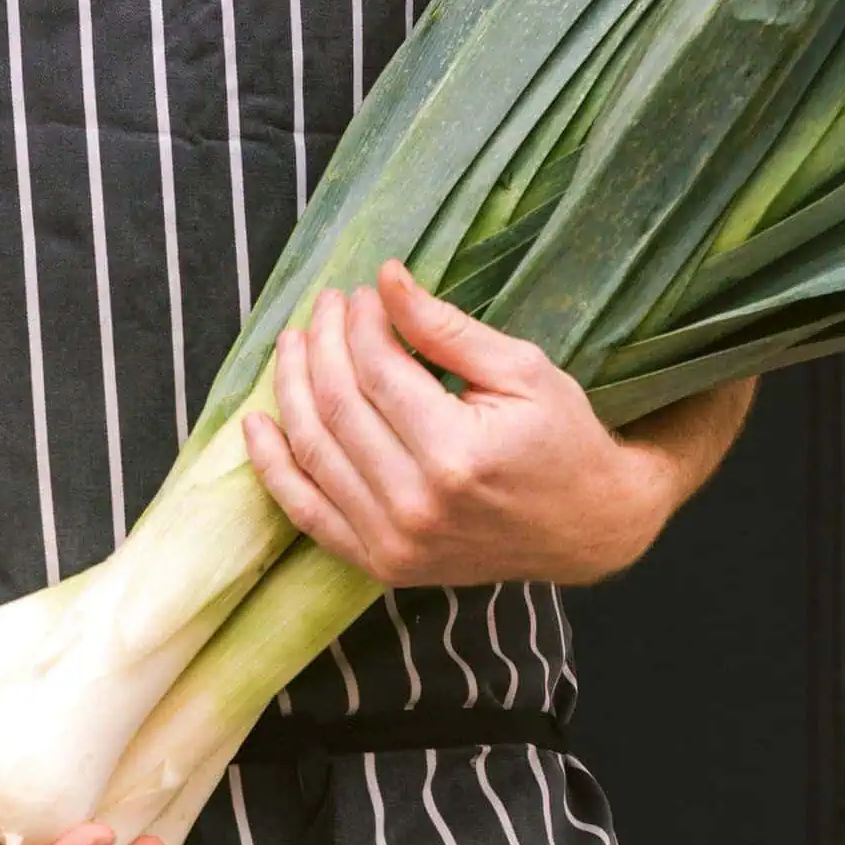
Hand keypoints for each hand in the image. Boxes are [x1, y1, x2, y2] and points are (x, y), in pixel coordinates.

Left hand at [244, 262, 676, 589]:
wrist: (588, 526)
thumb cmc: (562, 438)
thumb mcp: (521, 369)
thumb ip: (446, 328)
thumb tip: (385, 278)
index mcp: (455, 455)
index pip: (377, 369)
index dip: (363, 321)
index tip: (366, 291)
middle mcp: (414, 506)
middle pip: (337, 405)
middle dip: (323, 343)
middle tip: (328, 304)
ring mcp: (392, 544)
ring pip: (313, 452)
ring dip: (291, 389)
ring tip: (293, 342)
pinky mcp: (381, 565)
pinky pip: (307, 513)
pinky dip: (273, 468)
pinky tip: (255, 424)